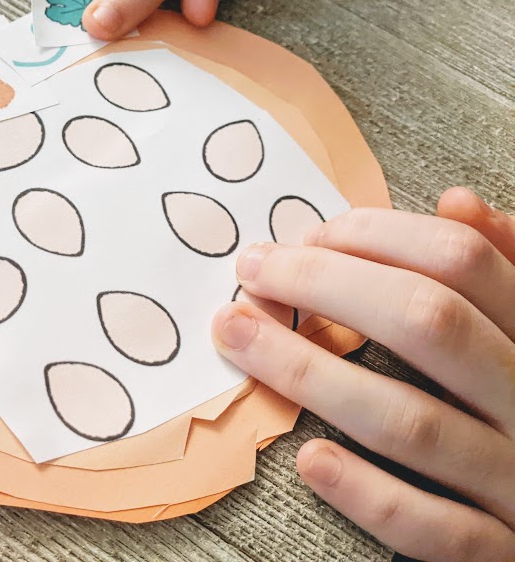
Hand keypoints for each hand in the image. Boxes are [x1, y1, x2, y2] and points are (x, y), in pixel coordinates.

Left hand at [212, 187, 514, 560]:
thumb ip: (500, 268)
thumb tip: (458, 203)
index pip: (460, 260)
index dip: (374, 238)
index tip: (307, 237)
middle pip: (427, 322)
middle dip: (326, 286)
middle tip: (253, 272)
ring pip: (411, 422)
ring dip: (312, 376)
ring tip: (240, 337)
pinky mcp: (501, 548)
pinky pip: (437, 529)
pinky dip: (371, 494)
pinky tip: (311, 460)